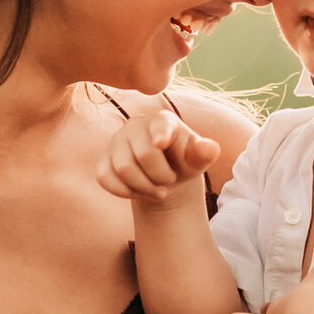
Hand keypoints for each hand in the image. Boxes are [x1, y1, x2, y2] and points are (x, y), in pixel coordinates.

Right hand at [97, 98, 218, 205]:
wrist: (165, 176)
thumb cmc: (184, 162)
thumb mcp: (198, 159)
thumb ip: (204, 153)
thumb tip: (210, 149)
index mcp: (162, 120)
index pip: (159, 126)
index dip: (159, 134)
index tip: (161, 144)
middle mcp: (135, 125)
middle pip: (143, 155)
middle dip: (159, 177)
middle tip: (169, 181)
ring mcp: (116, 142)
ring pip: (123, 169)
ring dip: (143, 188)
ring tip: (158, 191)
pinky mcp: (104, 160)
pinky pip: (105, 178)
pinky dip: (124, 192)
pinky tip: (138, 192)